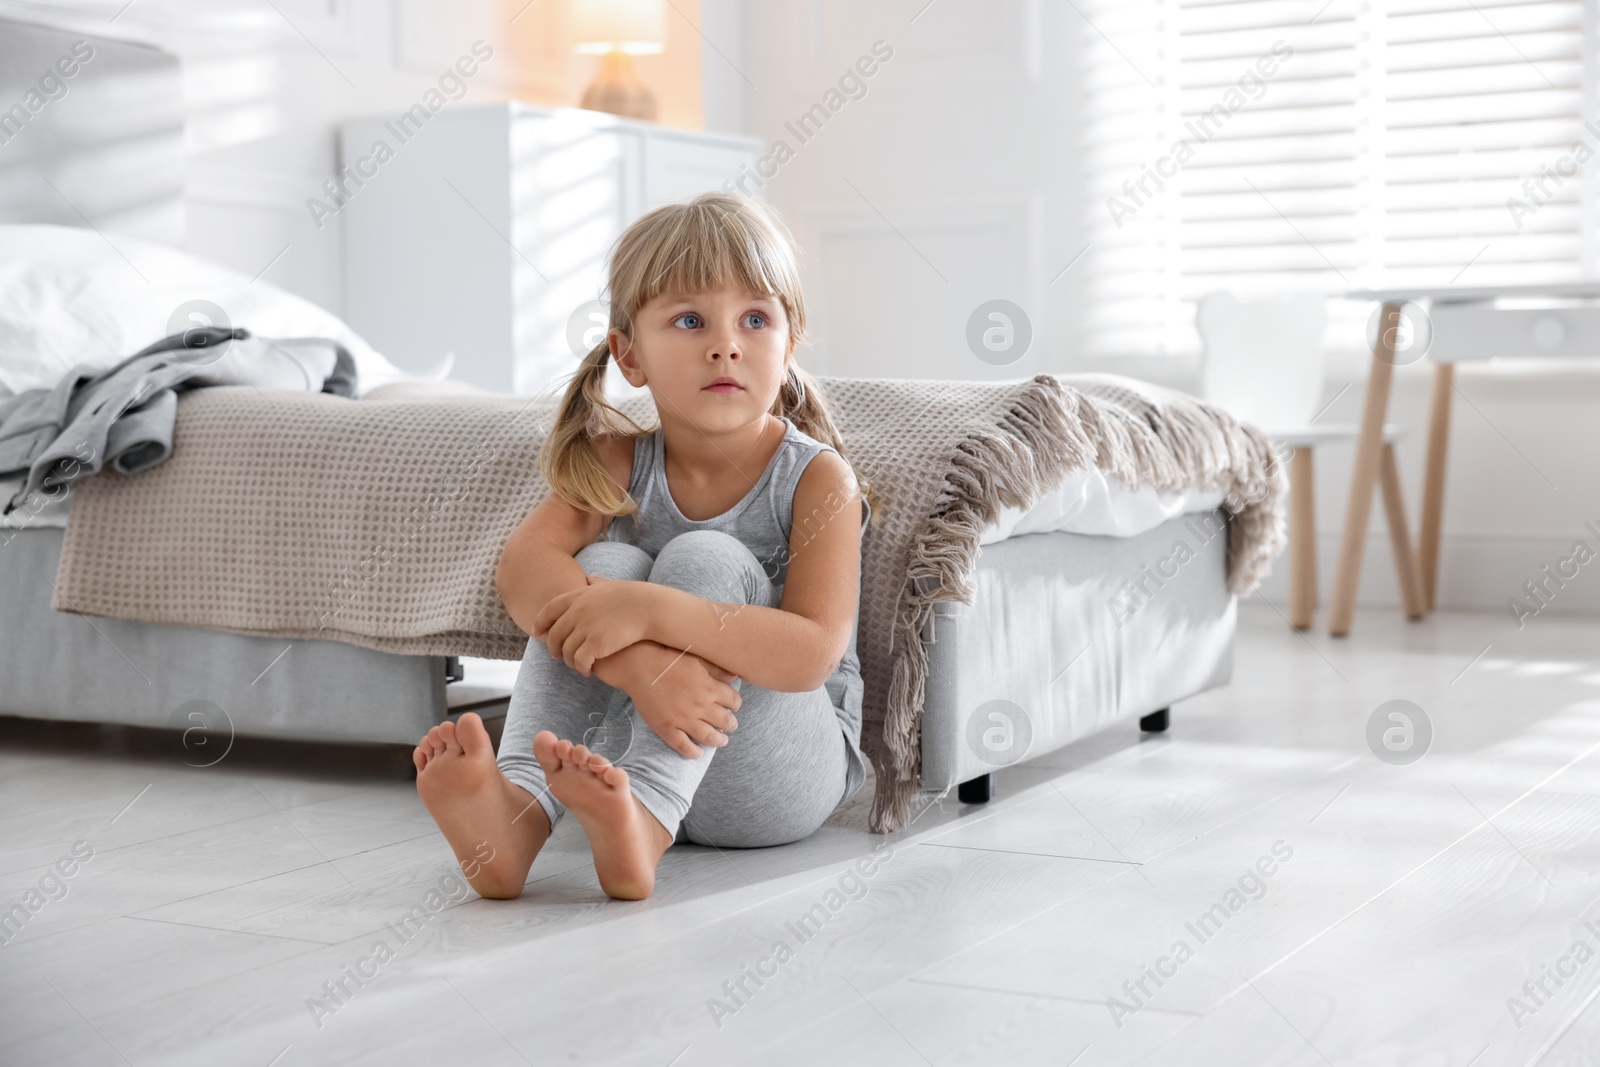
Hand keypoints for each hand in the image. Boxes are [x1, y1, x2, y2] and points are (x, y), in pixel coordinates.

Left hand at [531, 576, 653, 675]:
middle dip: (553, 647)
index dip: (540, 622)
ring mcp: (585, 628)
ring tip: (577, 666)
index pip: (550, 610)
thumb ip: (597, 583)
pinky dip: (581, 668)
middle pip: (554, 634)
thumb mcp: (611, 586)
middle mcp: (578, 611)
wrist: (650, 609)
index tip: (536, 632)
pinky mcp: (595, 644)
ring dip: (569, 661)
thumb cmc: (635, 598)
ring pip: (566, 651)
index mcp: (579, 597)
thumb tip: (589, 578)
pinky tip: (588, 670)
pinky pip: (580, 661)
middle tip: (557, 656)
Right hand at [621, 643, 742, 758]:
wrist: (639, 667)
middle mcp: (700, 706)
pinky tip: (698, 752)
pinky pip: (683, 746)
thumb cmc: (668, 658)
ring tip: (722, 740)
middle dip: (731, 724)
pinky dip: (693, 752)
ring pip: (708, 737)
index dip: (736, 704)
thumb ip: (716, 670)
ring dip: (719, 740)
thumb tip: (734, 676)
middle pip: (725, 721)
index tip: (733, 706)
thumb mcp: (697, 659)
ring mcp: (683, 719)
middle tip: (731, 726)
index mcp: (709, 688)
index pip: (733, 701)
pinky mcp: (666, 728)